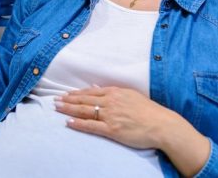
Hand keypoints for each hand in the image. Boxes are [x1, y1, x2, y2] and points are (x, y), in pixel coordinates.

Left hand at [54, 86, 173, 149]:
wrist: (162, 125)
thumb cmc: (149, 111)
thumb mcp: (130, 95)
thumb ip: (112, 92)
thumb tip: (95, 87)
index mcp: (115, 92)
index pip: (90, 92)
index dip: (75, 93)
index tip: (65, 94)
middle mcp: (110, 102)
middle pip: (83, 100)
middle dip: (67, 100)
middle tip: (55, 100)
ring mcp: (110, 115)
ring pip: (84, 111)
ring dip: (69, 109)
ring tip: (57, 108)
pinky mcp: (112, 129)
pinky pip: (91, 126)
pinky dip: (79, 124)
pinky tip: (69, 123)